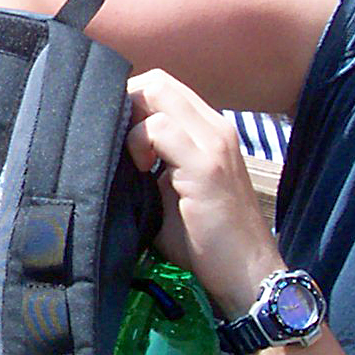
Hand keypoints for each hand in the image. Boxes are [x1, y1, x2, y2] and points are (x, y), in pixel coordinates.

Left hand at [126, 68, 280, 314]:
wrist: (247, 274)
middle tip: (115, 143)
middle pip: (157, 80)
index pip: (163, 87)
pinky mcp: (206, 165)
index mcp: (208, 131)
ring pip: (157, 92)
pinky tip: (140, 170)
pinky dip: (138, 142)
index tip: (114, 134)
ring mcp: (213, 143)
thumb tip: (106, 151)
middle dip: (125, 104)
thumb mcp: (171, 191)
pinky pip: (160, 128)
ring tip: (132, 161)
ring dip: (130, 121)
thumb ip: (150, 163)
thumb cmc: (206, 241)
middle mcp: (214, 127)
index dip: (131, 102)